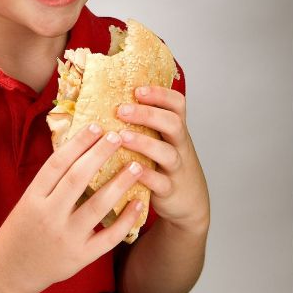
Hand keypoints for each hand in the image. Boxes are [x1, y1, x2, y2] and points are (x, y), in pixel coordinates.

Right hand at [0, 123, 143, 292]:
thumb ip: (51, 180)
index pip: (57, 164)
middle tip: (118, 136)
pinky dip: (125, 220)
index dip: (78, 143)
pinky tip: (139, 203)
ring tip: (136, 165)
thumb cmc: (23, 227)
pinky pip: (108, 238)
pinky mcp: (79, 257)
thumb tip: (80, 148)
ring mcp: (65, 237)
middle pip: (77, 179)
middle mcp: (49, 215)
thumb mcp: (29, 200)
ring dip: (119, 183)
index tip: (96, 126)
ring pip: (97, 206)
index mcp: (33, 197)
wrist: (10, 270)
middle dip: (99, 155)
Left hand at [116, 86, 209, 232]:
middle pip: (173, 124)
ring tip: (122, 137)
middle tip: (122, 110)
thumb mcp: (160, 140)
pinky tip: (128, 169)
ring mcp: (176, 168)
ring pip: (167, 153)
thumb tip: (104, 99)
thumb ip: (143, 123)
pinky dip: (146, 176)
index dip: (160, 94)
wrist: (188, 203)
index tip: (138, 90)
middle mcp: (179, 145)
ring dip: (144, 143)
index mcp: (175, 129)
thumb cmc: (163, 164)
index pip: (177, 104)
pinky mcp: (170, 190)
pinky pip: (161, 182)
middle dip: (148, 114)